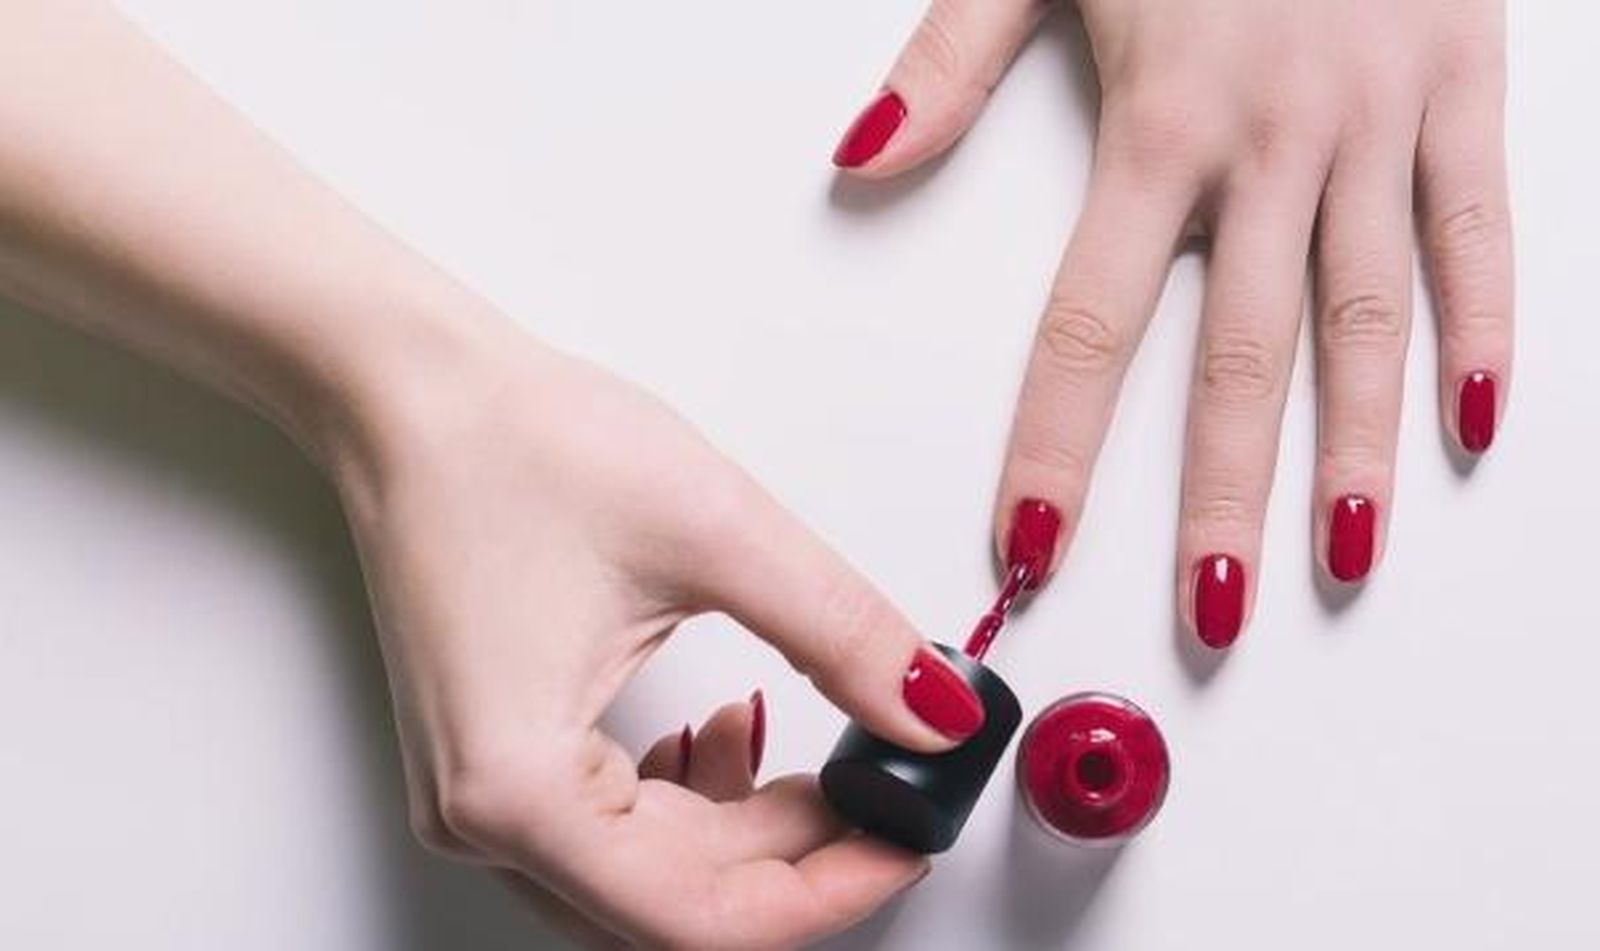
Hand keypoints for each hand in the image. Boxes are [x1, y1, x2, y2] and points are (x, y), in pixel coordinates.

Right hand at [334, 332, 984, 948]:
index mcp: (519, 790)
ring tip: (819, 749)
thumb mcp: (718, 536)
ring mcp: (479, 799)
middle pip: (682, 906)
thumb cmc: (516, 446)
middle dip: (803, 853)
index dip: (829, 893)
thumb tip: (929, 715)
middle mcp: (482, 820)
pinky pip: (615, 834)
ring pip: (654, 877)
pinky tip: (733, 732)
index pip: (702, 919)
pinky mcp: (495, 761)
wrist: (413, 394)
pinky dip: (694, 801)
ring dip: (751, 829)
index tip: (906, 846)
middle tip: (887, 786)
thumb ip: (842, 637)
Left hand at [832, 0, 1510, 645]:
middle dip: (1218, 495)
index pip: (1087, 324)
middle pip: (1236, 355)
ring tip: (1342, 559)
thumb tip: (855, 158)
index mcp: (1157, 122)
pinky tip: (1475, 422)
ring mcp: (1378, 122)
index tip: (1033, 546)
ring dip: (1356, 451)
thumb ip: (945, 63)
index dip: (1057, 446)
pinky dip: (1489, 325)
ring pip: (1368, 317)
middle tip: (1206, 611)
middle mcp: (1271, 143)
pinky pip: (1482, 227)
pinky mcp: (1464, 88)